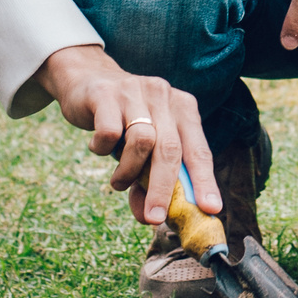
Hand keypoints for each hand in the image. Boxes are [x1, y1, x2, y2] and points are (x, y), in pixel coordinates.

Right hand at [38, 45, 219, 226]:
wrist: (87, 80)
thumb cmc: (123, 121)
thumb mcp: (142, 147)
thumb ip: (149, 179)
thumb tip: (149, 218)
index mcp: (184, 109)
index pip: (199, 150)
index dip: (205, 181)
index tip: (210, 209)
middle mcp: (164, 96)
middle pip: (171, 149)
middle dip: (164, 189)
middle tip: (154, 218)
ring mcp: (136, 91)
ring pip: (142, 141)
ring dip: (128, 171)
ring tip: (118, 182)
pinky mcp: (106, 94)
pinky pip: (110, 132)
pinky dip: (103, 149)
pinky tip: (99, 147)